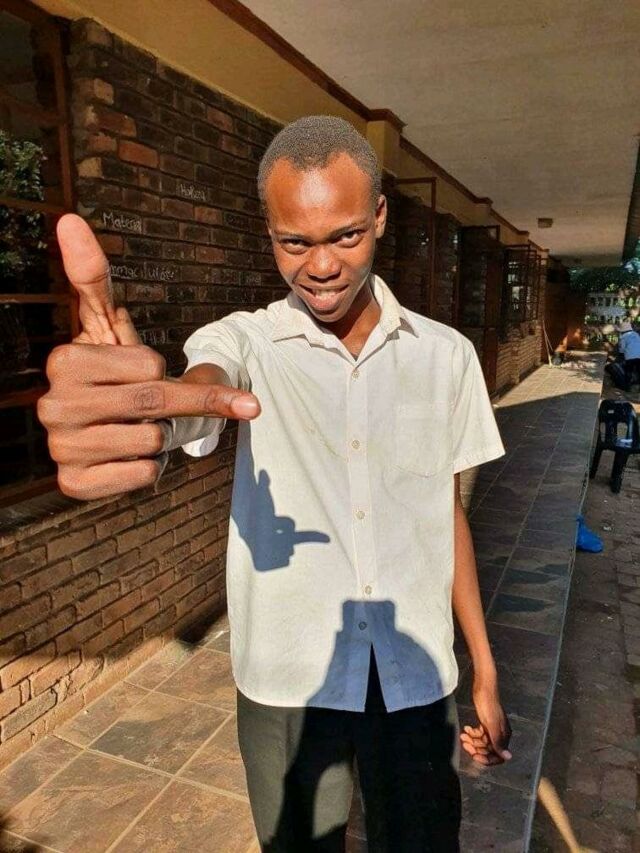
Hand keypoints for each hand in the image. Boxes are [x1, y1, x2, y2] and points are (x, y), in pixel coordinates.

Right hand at [38, 213, 259, 499]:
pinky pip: (142, 477)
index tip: (142, 375)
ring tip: (132, 430)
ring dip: (158, 438)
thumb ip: (93, 277)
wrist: (109, 430)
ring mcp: (61, 448)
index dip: (162, 372)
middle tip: (152, 407)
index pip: (151, 366)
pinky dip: (148, 469)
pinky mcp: (74, 485)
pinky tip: (124, 458)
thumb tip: (70, 220)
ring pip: (153, 442)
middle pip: (155, 401)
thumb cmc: (115, 375)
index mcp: (64, 362)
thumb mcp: (107, 328)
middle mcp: (53, 405)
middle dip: (170, 405)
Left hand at [460, 679, 511, 765]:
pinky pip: (479, 734)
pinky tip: (466, 729)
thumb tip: (508, 757)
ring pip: (482, 742)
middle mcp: (499, 734)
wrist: (483, 686)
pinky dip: (472, 734)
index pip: (498, 756)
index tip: (474, 756)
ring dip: (472, 741)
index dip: (487, 759)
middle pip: (488, 750)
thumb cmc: (488, 703)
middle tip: (465, 743)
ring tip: (463, 736)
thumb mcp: (491, 724)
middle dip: (476, 749)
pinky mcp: (485, 722)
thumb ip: (498, 741)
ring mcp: (492, 728)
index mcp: (504, 735)